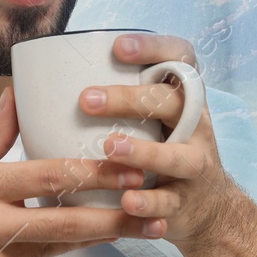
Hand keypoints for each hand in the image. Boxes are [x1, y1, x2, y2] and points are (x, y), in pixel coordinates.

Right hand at [0, 88, 160, 256]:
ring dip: (103, 237)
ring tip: (144, 227)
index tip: (129, 166)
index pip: (46, 176)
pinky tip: (93, 240)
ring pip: (58, 247)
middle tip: (153, 203)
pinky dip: (61, 250)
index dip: (93, 174)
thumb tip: (16, 92)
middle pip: (64, 220)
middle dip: (114, 213)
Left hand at [81, 32, 242, 251]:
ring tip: (111, 148)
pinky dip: (149, 203)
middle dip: (131, 99)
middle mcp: (194, 126)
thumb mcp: (154, 120)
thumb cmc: (163, 151)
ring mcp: (194, 165)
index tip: (118, 47)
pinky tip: (127, 201)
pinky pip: (170, 202)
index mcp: (182, 98)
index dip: (154, 48)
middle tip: (87, 100)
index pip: (180, 58)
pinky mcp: (186, 202)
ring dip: (145, 152)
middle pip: (171, 103)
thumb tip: (48, 81)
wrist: (208, 209)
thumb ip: (121, 100)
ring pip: (178, 156)